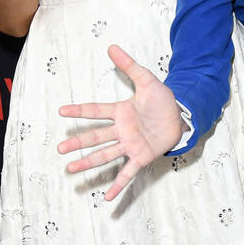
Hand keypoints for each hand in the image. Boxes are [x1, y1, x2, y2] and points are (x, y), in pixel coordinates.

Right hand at [57, 45, 185, 200]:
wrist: (183, 116)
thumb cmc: (163, 100)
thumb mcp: (147, 80)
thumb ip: (130, 66)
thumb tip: (112, 47)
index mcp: (120, 112)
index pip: (95, 111)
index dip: (79, 111)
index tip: (61, 112)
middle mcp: (121, 130)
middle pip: (95, 137)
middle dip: (78, 143)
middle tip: (60, 148)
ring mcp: (130, 145)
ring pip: (105, 155)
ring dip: (88, 163)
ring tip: (71, 169)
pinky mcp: (142, 157)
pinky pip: (127, 172)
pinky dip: (117, 185)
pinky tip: (107, 197)